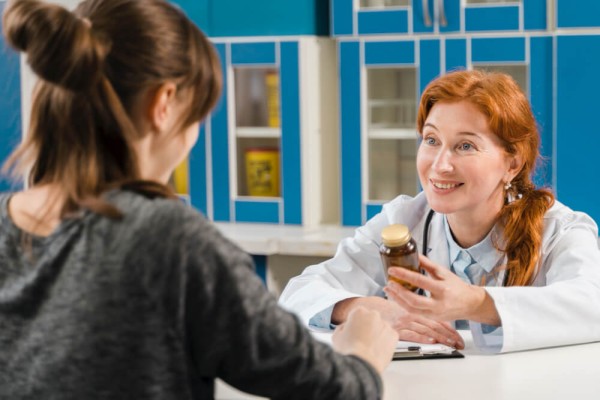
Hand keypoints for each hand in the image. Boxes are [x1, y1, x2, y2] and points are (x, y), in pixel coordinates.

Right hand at [332, 307, 397, 373]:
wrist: (363, 365)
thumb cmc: (349, 352)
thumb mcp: (336, 336)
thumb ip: (342, 327)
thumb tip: (346, 328)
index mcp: (359, 312)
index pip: (357, 314)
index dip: (353, 325)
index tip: (352, 332)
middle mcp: (374, 315)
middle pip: (370, 319)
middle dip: (366, 328)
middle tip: (361, 341)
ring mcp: (385, 325)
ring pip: (380, 328)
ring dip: (376, 334)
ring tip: (368, 348)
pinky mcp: (394, 336)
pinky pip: (389, 337)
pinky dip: (385, 342)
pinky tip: (377, 350)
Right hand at [333, 297, 463, 348]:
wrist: (365, 308)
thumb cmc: (383, 309)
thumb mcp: (400, 306)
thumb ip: (413, 312)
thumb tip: (427, 324)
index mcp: (414, 308)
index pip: (434, 317)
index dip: (447, 326)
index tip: (457, 335)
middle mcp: (411, 314)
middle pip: (434, 324)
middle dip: (448, 334)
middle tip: (459, 343)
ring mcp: (404, 322)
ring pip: (426, 329)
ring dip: (440, 338)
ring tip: (451, 344)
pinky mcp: (395, 329)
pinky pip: (411, 334)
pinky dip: (422, 338)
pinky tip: (431, 342)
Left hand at [383, 255, 499, 325]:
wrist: (469, 303)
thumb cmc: (456, 286)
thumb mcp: (443, 272)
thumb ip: (427, 264)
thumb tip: (413, 254)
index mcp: (443, 289)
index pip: (420, 281)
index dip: (404, 275)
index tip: (392, 270)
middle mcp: (439, 304)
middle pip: (414, 301)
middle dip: (398, 292)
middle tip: (389, 282)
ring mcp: (435, 314)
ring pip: (412, 309)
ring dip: (397, 299)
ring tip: (388, 290)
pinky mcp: (432, 319)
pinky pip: (414, 313)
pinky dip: (403, 305)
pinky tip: (396, 297)